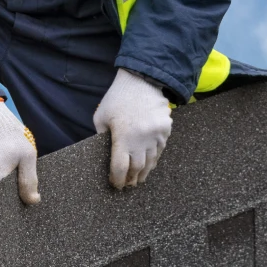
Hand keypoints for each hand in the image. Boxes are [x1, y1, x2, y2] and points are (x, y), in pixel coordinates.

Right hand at [0, 101, 39, 203]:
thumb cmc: (11, 135)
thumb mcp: (27, 157)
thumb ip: (29, 181)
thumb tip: (33, 201)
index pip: (11, 200)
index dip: (23, 200)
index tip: (35, 196)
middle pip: (8, 193)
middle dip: (21, 189)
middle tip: (34, 178)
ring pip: (6, 184)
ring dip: (17, 178)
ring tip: (26, 166)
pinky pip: (2, 176)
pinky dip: (11, 172)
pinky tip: (19, 163)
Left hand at [94, 69, 172, 188]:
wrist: (142, 80)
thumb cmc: (117, 99)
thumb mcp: (101, 118)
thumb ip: (101, 138)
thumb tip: (105, 156)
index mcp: (123, 137)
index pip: (120, 168)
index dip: (117, 180)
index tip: (115, 184)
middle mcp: (141, 139)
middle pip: (137, 169)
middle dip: (131, 179)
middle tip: (127, 185)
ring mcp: (156, 135)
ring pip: (151, 162)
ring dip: (144, 173)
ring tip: (138, 180)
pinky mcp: (165, 130)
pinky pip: (160, 151)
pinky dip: (154, 160)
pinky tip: (149, 165)